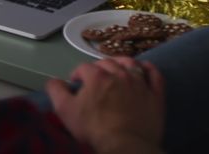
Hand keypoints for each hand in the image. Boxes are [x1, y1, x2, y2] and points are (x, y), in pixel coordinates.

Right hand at [46, 56, 165, 153]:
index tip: (77, 84)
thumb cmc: (94, 128)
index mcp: (97, 76)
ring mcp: (139, 83)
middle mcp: (119, 74)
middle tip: (95, 79)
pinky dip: (149, 69)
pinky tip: (144, 68)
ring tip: (118, 69)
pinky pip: (154, 75)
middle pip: (108, 63)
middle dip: (98, 68)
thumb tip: (53, 81)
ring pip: (131, 64)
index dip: (78, 74)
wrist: (126, 145)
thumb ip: (56, 91)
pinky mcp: (155, 94)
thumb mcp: (65, 110)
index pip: (84, 67)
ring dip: (122, 63)